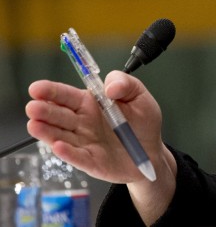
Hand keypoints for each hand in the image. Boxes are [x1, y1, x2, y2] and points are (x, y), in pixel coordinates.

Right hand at [26, 71, 168, 184]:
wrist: (152, 152)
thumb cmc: (142, 123)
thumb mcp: (139, 96)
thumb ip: (125, 83)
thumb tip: (109, 87)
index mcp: (90, 103)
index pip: (66, 95)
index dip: (50, 91)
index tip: (37, 88)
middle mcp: (82, 123)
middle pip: (58, 115)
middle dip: (44, 110)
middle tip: (33, 107)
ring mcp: (83, 142)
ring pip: (61, 136)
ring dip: (47, 131)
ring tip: (34, 125)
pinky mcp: (90, 161)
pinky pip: (77, 157)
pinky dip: (67, 152)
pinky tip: (58, 146)